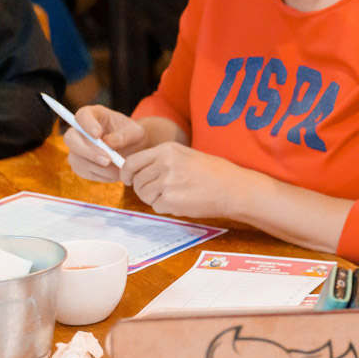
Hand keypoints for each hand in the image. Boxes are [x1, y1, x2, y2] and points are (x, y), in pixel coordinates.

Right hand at [65, 105, 150, 182]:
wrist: (135, 150)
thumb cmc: (134, 136)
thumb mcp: (135, 132)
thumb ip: (123, 135)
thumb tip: (107, 143)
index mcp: (94, 115)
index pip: (82, 115)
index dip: (87, 125)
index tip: (97, 134)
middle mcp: (81, 131)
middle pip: (71, 138)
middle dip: (88, 150)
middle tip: (107, 160)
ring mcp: (77, 148)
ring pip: (76, 158)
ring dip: (96, 166)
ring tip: (117, 170)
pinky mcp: (80, 164)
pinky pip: (83, 172)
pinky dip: (99, 175)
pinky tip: (114, 174)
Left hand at [120, 143, 243, 218]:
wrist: (231, 188)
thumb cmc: (213, 173)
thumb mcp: (185, 155)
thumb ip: (161, 160)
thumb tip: (138, 171)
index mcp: (166, 150)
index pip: (132, 161)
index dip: (126, 173)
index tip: (128, 179)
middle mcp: (163, 163)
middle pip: (137, 181)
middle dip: (145, 188)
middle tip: (163, 191)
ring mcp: (166, 182)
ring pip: (144, 195)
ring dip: (155, 198)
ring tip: (177, 194)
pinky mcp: (169, 200)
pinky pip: (156, 206)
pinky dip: (166, 207)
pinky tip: (183, 201)